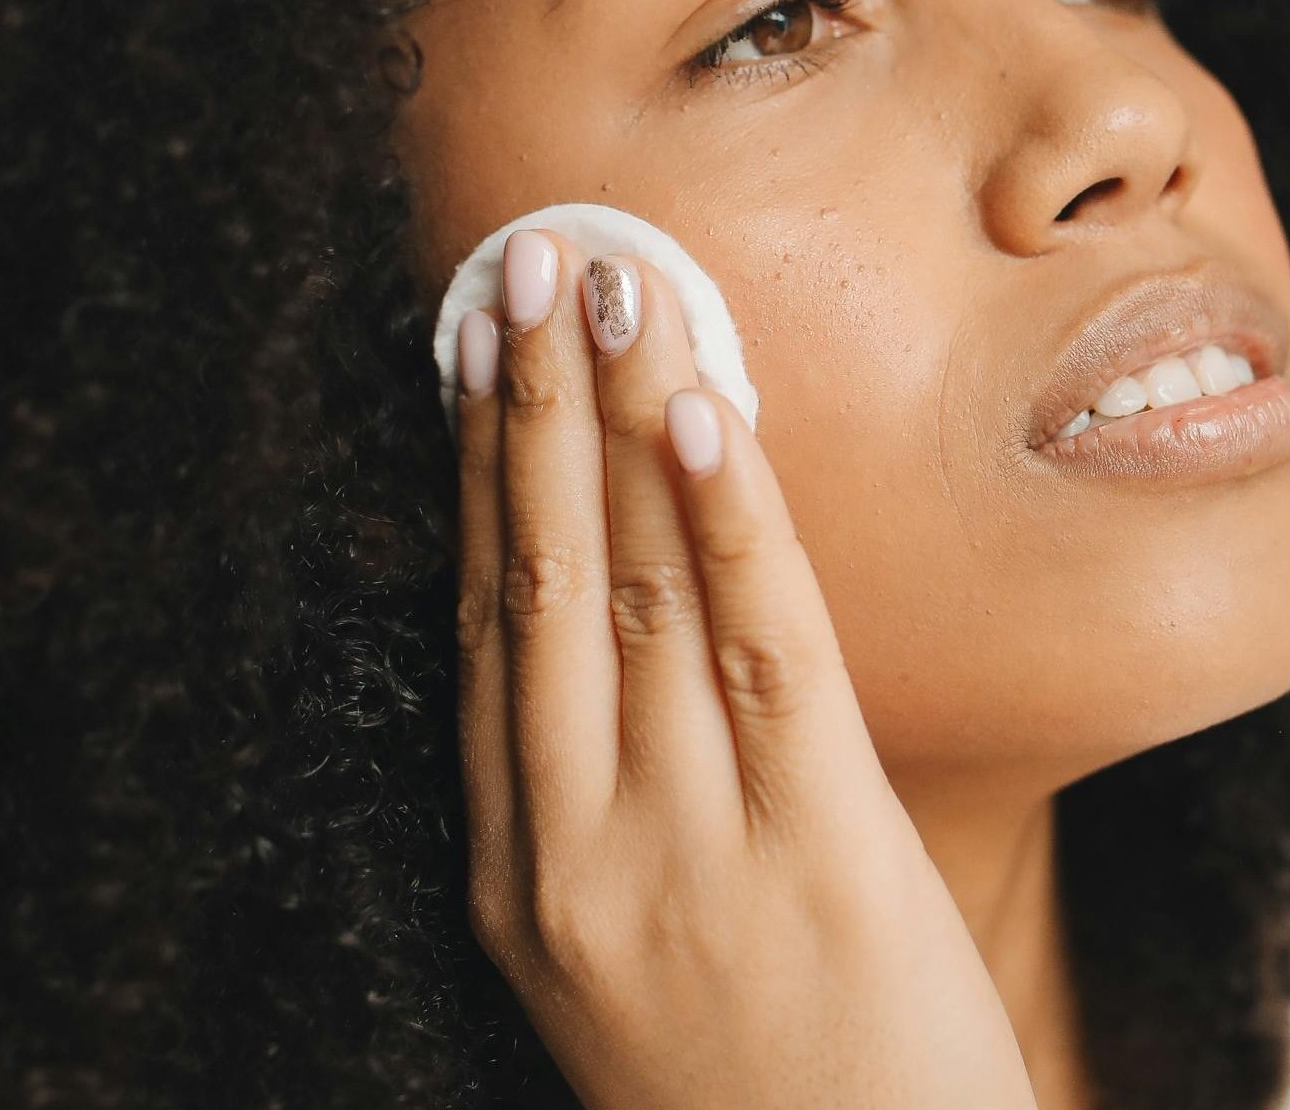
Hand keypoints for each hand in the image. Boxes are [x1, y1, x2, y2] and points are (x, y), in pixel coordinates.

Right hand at [453, 227, 1038, 1109]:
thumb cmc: (755, 1080)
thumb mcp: (629, 950)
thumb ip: (606, 796)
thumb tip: (610, 599)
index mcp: (518, 874)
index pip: (485, 625)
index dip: (474, 472)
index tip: (471, 350)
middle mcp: (577, 853)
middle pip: (538, 578)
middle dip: (525, 406)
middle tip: (526, 260)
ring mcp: (688, 853)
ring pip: (636, 590)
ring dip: (616, 422)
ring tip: (610, 286)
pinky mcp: (818, 852)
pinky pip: (763, 649)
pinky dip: (727, 519)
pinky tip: (702, 412)